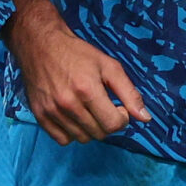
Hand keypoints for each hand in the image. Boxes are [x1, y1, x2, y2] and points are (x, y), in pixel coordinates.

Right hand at [5, 0, 150, 144]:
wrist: (42, 45)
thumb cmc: (78, 54)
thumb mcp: (109, 66)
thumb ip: (129, 93)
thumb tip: (146, 118)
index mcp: (87, 90)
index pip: (113, 124)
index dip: (122, 118)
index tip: (118, 106)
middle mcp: (67, 104)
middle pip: (99, 133)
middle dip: (107, 122)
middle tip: (104, 105)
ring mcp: (51, 112)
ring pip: (82, 138)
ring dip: (91, 128)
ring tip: (88, 109)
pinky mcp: (39, 116)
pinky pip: (63, 140)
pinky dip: (72, 132)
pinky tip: (74, 116)